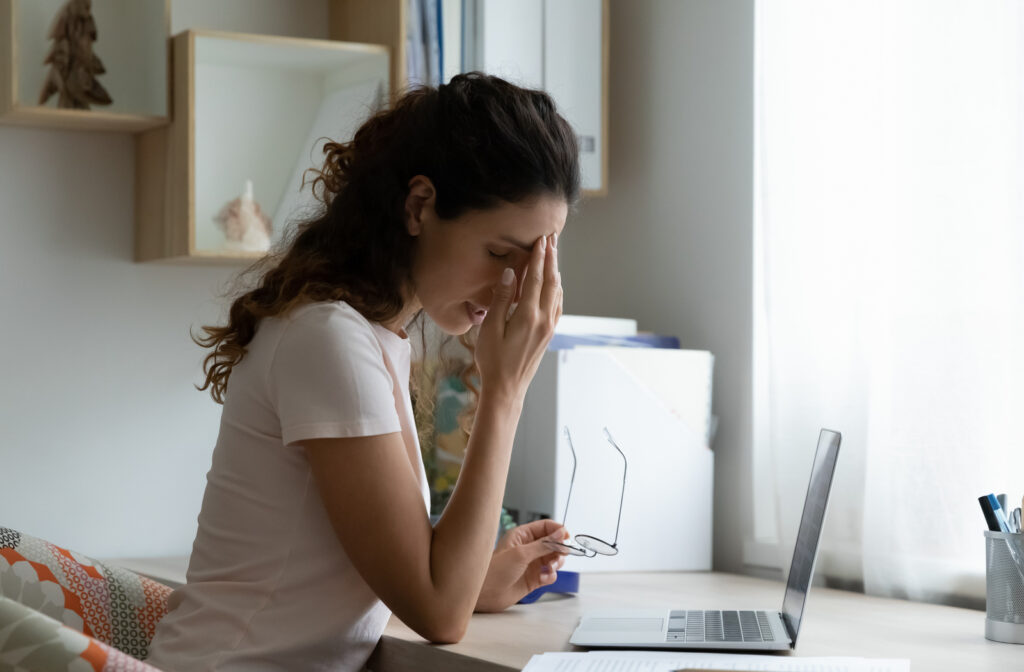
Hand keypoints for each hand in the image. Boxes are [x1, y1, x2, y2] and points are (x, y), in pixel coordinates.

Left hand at [474, 519, 570, 612]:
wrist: (486, 594)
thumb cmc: (495, 570)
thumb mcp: (521, 554)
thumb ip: (543, 544)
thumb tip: (561, 533)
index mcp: (522, 536)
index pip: (545, 527)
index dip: (557, 530)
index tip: (566, 537)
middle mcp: (528, 548)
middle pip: (552, 543)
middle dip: (559, 548)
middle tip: (560, 554)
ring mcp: (531, 564)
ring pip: (553, 559)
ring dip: (556, 563)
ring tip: (549, 568)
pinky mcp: (534, 578)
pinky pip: (550, 574)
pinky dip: (550, 576)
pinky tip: (543, 579)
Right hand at [475, 233, 561, 403]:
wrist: (506, 388)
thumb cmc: (493, 360)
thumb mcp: (490, 328)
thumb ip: (501, 299)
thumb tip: (509, 274)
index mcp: (528, 316)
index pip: (535, 278)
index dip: (538, 257)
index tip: (541, 240)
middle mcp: (544, 319)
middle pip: (551, 281)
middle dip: (551, 258)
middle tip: (552, 238)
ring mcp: (549, 327)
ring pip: (557, 292)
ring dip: (555, 271)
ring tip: (554, 254)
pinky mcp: (549, 334)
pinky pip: (557, 304)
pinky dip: (556, 288)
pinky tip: (554, 283)